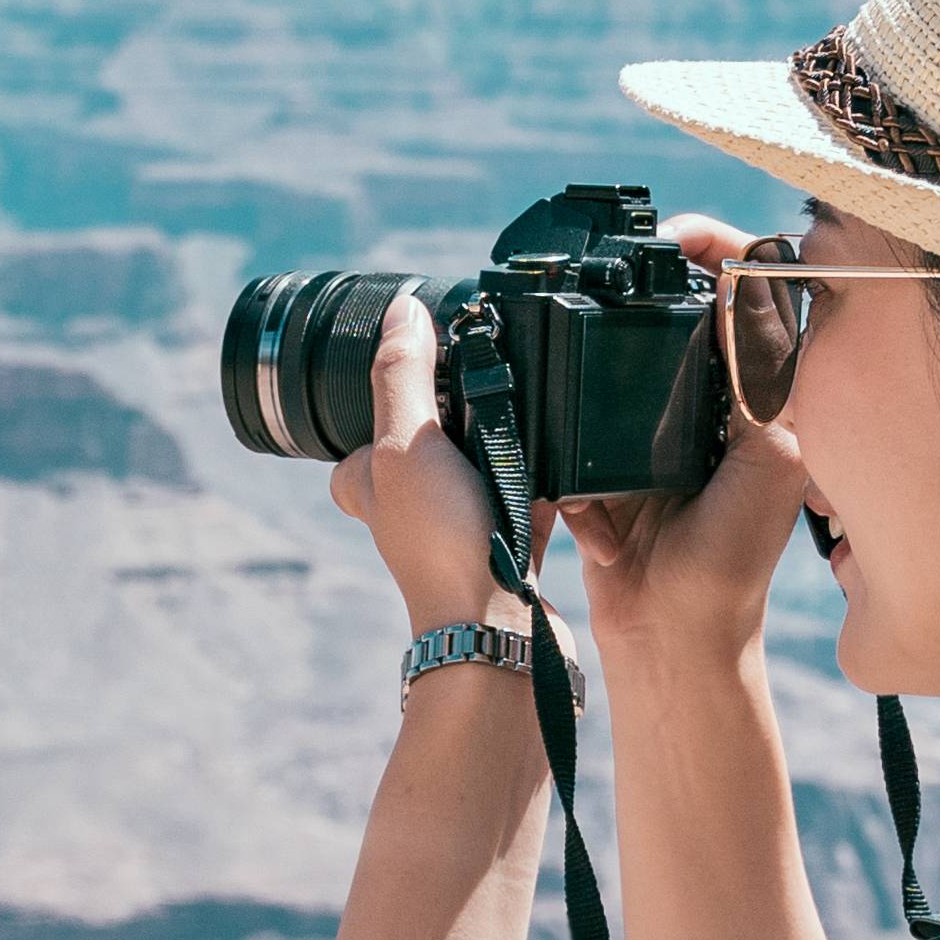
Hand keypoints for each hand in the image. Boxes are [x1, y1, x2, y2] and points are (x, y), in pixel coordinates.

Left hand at [320, 292, 521, 632]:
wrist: (499, 631)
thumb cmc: (440, 546)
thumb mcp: (407, 442)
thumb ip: (402, 373)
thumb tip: (401, 309)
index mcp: (369, 476)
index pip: (378, 406)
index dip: (408, 373)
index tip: (440, 347)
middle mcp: (410, 499)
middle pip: (444, 424)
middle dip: (475, 402)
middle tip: (499, 381)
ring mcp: (463, 517)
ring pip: (495, 450)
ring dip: (518, 436)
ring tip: (534, 423)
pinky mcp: (513, 534)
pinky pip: (539, 484)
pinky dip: (555, 473)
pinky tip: (570, 461)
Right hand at [563, 216, 814, 669]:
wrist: (671, 640)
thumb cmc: (732, 566)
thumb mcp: (767, 460)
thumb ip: (758, 379)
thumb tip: (740, 290)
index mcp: (762, 399)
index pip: (748, 297)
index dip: (718, 251)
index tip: (677, 237)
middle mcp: (709, 408)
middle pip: (674, 317)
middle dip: (643, 305)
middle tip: (622, 284)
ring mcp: (654, 436)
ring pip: (616, 366)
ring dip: (599, 386)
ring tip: (608, 413)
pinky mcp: (605, 466)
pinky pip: (574, 429)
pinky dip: (575, 459)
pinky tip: (601, 508)